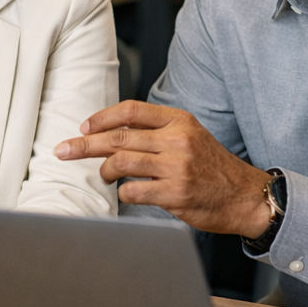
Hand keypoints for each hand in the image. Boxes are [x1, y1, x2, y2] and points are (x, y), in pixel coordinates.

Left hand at [54, 100, 274, 236]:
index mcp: (179, 121)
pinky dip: (123, 193)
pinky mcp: (175, 194)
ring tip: (104, 175)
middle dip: (84, 144)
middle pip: (118, 138)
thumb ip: (157, 130)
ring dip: (104, 170)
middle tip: (63, 150)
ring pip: (121, 163)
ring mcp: (177, 168)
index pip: (131, 111)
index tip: (84, 127)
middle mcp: (177, 140)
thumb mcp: (190, 135)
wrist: (244, 196)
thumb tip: (113, 132)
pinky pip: (133, 191)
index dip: (101, 118)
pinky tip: (127, 193)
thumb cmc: (212, 167)